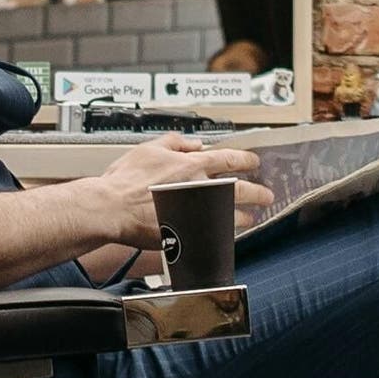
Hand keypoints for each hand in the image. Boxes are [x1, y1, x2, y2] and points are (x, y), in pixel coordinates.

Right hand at [93, 133, 267, 246]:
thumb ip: (175, 142)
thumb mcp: (149, 148)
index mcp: (191, 165)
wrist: (112, 208)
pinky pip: (214, 234)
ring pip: (230, 215)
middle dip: (257, 192)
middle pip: (239, 189)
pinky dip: (222, 234)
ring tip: (249, 218)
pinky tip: (225, 235)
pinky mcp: (189, 233)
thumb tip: (194, 143)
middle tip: (267, 195)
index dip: (244, 160)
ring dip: (242, 216)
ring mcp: (197, 213)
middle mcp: (200, 188)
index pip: (228, 159)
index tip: (253, 162)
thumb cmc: (125, 180)